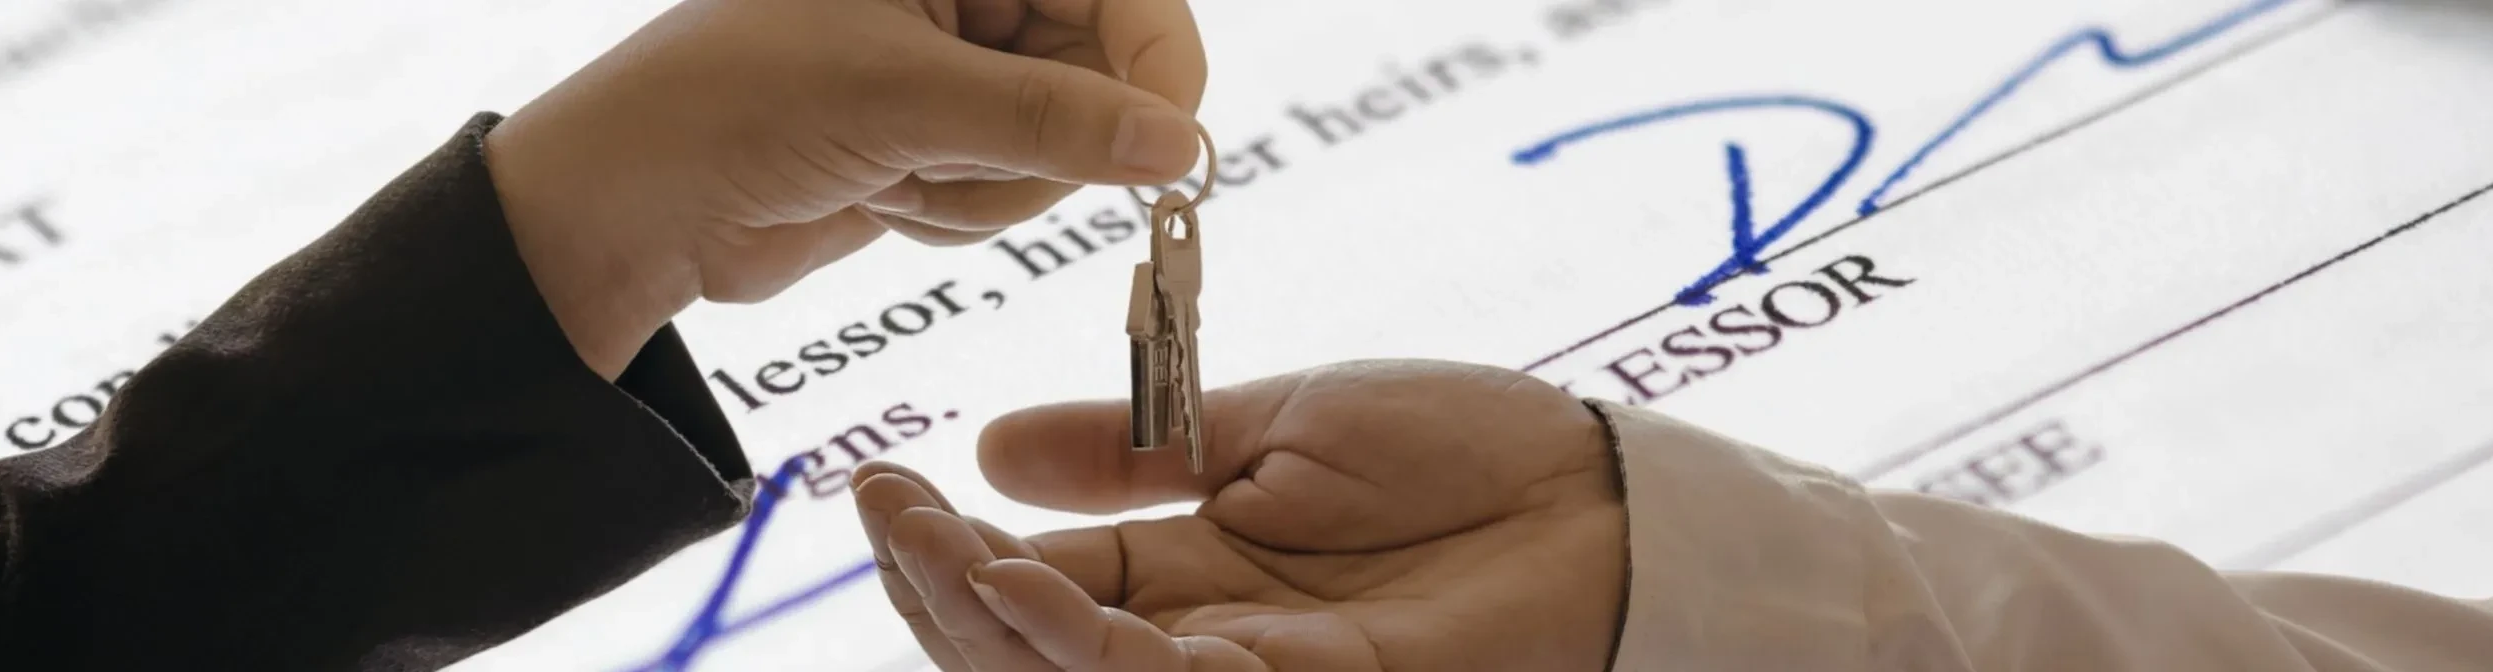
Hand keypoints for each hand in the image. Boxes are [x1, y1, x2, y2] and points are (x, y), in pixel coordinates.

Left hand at [479, 0, 1209, 375]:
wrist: (625, 210)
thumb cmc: (724, 104)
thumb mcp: (901, 98)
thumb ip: (1050, 119)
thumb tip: (1179, 143)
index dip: (1153, 67)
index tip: (1165, 148)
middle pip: (1100, 76)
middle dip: (1036, 141)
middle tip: (948, 152)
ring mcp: (950, 70)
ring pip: (1059, 148)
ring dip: (982, 186)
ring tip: (889, 169)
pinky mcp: (935, 141)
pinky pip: (1009, 191)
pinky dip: (955, 211)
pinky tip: (877, 192)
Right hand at [851, 360, 1629, 669]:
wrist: (1612, 503)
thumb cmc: (1478, 457)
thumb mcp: (1280, 421)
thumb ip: (1138, 446)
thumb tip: (993, 447)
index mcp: (1192, 577)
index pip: (1032, 587)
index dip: (946, 549)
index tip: (880, 478)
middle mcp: (1202, 648)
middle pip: (1025, 657)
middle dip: (939, 594)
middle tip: (893, 514)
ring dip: (991, 625)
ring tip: (945, 548)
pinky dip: (1085, 647)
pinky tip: (1031, 585)